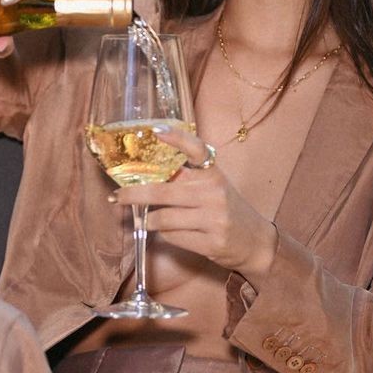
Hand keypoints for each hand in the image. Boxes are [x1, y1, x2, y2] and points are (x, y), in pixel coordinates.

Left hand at [110, 126, 277, 287]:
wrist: (255, 242)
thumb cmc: (227, 210)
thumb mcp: (213, 188)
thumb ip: (188, 179)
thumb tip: (145, 177)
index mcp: (213, 174)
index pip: (196, 150)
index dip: (176, 139)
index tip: (155, 131)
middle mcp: (214, 193)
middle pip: (162, 191)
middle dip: (133, 194)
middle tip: (116, 197)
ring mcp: (214, 218)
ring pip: (163, 218)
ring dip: (148, 220)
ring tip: (145, 219)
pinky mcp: (211, 242)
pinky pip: (173, 237)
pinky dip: (164, 235)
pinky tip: (167, 233)